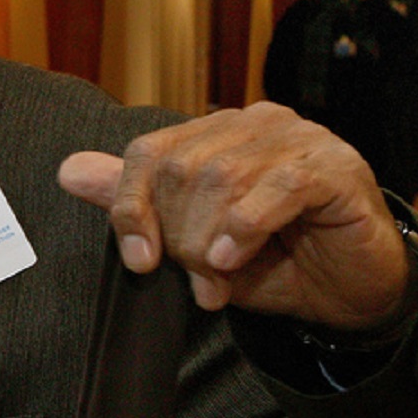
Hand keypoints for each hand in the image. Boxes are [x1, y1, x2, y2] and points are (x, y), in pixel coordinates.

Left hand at [57, 103, 411, 331]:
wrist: (347, 292)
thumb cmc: (268, 262)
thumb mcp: (192, 239)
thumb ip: (136, 203)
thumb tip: (70, 170)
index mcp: (215, 134)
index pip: (148, 153)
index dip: (131, 206)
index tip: (138, 261)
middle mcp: (254, 124)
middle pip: (183, 168)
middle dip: (180, 236)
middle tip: (198, 281)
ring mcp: (298, 140)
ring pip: (224, 177)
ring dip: (210, 241)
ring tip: (219, 281)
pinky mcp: (334, 168)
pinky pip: (278, 187)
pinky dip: (247, 226)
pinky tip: (237, 259)